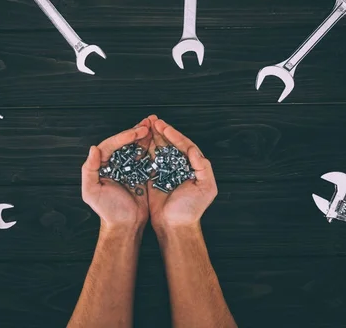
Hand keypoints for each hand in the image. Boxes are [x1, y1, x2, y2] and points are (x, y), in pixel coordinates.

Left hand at [81, 118, 152, 230]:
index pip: (111, 145)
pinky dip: (152, 146)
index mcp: (102, 165)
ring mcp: (129, 166)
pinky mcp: (141, 172)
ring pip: (136, 146)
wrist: (126, 225)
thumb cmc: (108, 211)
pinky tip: (159, 138)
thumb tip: (93, 148)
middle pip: (125, 142)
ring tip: (155, 124)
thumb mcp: (92, 192)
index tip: (136, 132)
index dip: (124, 136)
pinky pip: (146, 156)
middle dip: (136, 131)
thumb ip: (89, 170)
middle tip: (149, 122)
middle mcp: (115, 163)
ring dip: (145, 135)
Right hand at [147, 115, 217, 230]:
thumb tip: (194, 150)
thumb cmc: (191, 209)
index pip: (185, 145)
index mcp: (192, 166)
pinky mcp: (153, 176)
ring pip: (159, 148)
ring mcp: (166, 170)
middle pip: (171, 144)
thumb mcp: (206, 188)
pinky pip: (149, 159)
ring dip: (153, 136)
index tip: (165, 127)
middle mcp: (179, 166)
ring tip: (145, 125)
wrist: (174, 225)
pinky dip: (145, 149)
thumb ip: (203, 168)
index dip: (175, 135)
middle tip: (153, 120)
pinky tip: (140, 139)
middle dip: (162, 131)